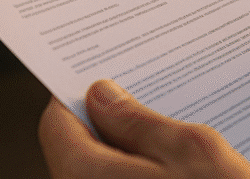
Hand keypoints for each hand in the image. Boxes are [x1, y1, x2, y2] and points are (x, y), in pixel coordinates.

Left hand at [38, 79, 249, 178]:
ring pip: (101, 174)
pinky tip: (178, 174)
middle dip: (111, 125)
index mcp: (87, 177)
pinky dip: (141, 178)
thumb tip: (101, 97)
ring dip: (130, 155)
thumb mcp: (192, 151)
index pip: (57, 123)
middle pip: (79, 151)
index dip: (79, 96)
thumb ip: (139, 122)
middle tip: (150, 107)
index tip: (106, 80)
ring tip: (174, 144)